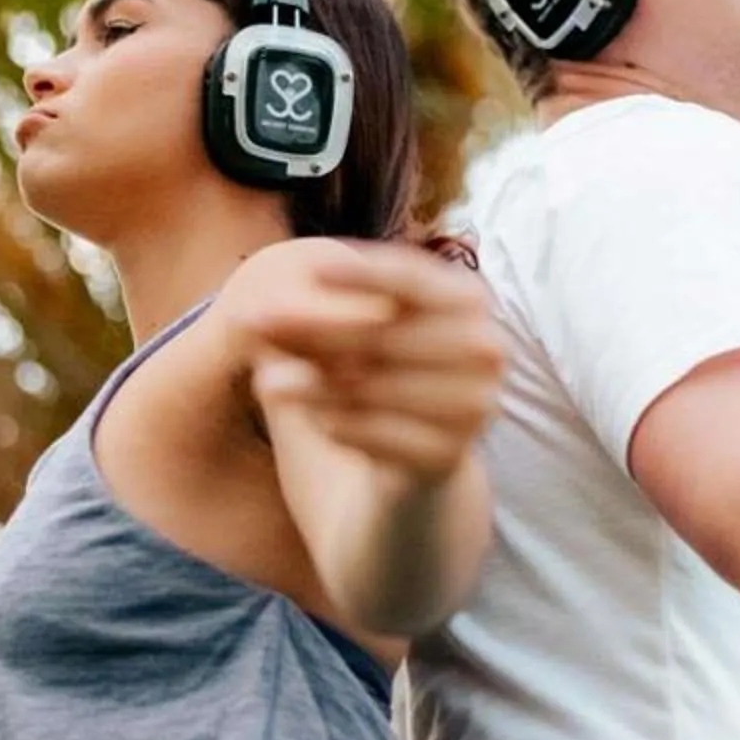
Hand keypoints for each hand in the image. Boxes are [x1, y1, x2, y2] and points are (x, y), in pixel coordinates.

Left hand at [225, 239, 506, 485]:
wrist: (412, 471)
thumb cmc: (379, 384)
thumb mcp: (346, 346)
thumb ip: (310, 325)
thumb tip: (259, 313)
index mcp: (467, 302)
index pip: (414, 277)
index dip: (363, 273)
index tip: (311, 268)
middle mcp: (485, 349)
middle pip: (387, 332)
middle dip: (316, 328)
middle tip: (254, 323)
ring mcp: (474, 406)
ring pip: (382, 385)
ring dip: (318, 382)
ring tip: (267, 383)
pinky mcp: (450, 456)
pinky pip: (384, 435)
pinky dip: (343, 425)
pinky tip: (313, 422)